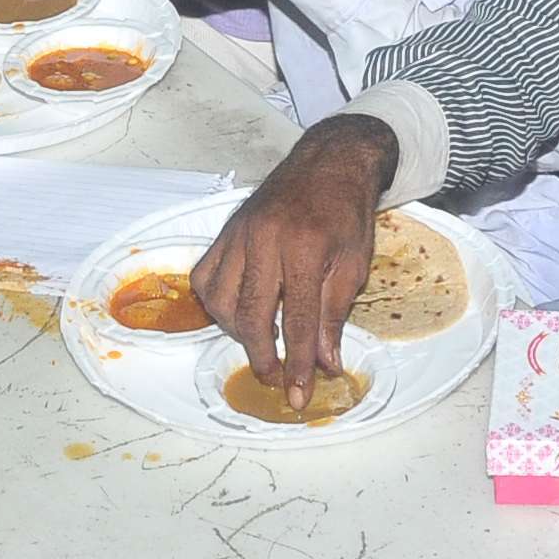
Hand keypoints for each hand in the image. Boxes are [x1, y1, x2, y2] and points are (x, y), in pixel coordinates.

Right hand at [192, 116, 394, 406]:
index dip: (298, 363)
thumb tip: (325, 364)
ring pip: (220, 299)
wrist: (328, 163)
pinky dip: (216, 303)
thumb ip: (333, 316)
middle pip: (251, 314)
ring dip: (236, 332)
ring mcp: (239, 233)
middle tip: (276, 379)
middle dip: (262, 357)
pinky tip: (236, 312)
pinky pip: (205, 277)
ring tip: (260, 343)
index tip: (298, 395)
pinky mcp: (225, 231)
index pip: (297, 319)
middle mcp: (266, 239)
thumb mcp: (353, 265)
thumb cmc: (346, 213)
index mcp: (306, 247)